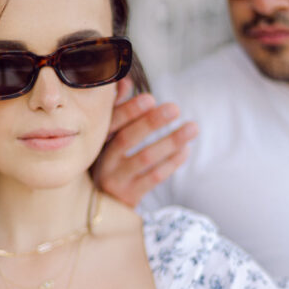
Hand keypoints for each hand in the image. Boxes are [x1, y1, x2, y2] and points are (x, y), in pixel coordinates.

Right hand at [95, 78, 198, 207]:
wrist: (102, 208)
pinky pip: (153, 178)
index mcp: (96, 142)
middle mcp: (102, 161)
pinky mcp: (129, 197)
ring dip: (170, 141)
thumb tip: (125, 81)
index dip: (129, 110)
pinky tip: (185, 151)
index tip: (151, 98)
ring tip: (192, 128)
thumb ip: (117, 110)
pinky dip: (171, 163)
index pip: (111, 123)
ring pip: (144, 159)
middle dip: (151, 122)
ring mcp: (115, 181)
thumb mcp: (108, 138)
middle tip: (175, 108)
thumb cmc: (110, 162)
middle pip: (126, 139)